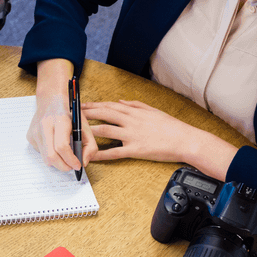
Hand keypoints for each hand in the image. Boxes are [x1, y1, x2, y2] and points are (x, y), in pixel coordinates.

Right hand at [27, 93, 96, 172]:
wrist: (51, 99)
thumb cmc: (69, 112)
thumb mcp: (85, 125)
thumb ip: (90, 145)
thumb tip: (83, 163)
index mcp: (59, 120)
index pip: (62, 146)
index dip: (70, 159)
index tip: (78, 165)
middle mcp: (44, 126)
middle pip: (51, 156)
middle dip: (63, 166)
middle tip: (72, 166)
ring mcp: (35, 132)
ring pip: (45, 158)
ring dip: (57, 162)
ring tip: (65, 156)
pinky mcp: (30, 136)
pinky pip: (41, 153)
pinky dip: (50, 154)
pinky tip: (54, 145)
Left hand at [83, 99, 202, 163]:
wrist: (185, 140)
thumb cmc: (171, 127)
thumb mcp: (153, 110)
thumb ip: (135, 105)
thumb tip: (121, 101)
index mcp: (135, 112)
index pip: (110, 105)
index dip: (94, 104)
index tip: (81, 104)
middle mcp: (131, 121)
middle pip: (103, 114)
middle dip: (86, 113)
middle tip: (71, 114)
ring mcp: (132, 135)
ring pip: (105, 130)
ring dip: (89, 131)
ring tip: (75, 132)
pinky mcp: (135, 149)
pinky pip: (114, 152)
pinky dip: (100, 153)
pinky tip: (90, 155)